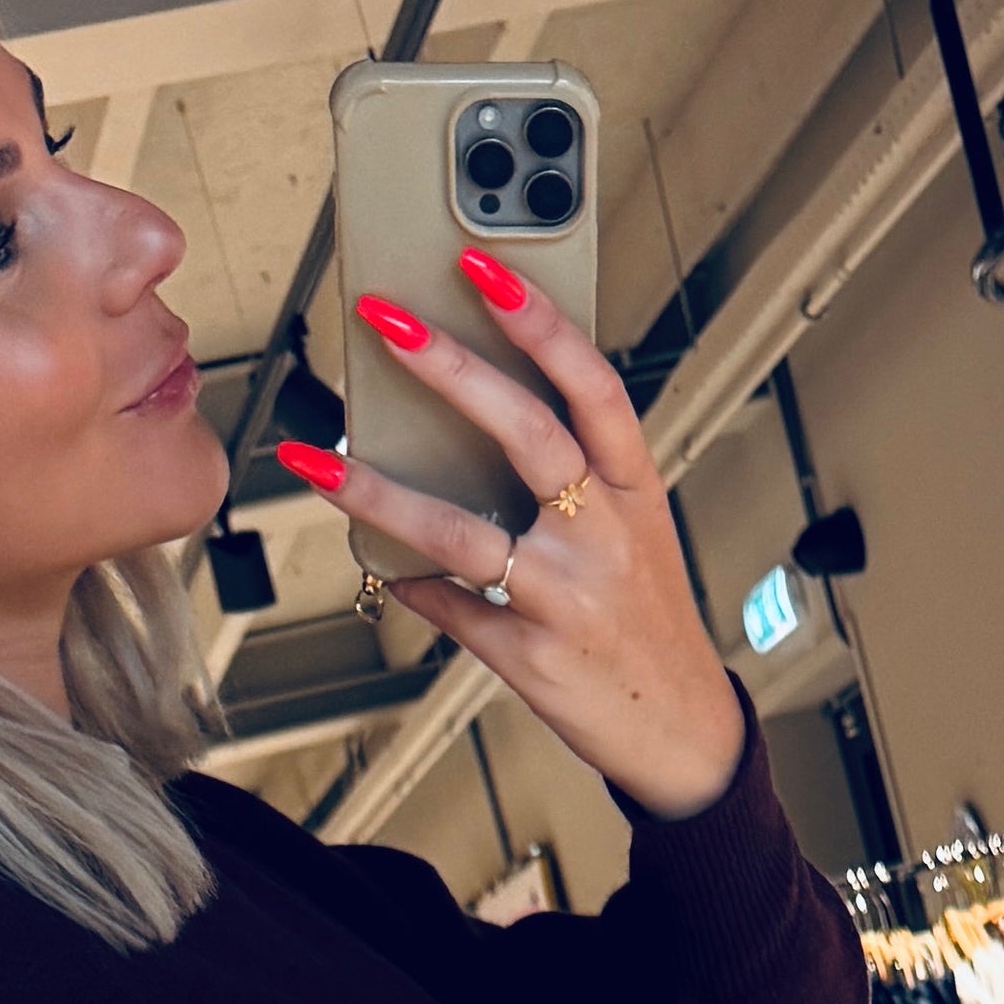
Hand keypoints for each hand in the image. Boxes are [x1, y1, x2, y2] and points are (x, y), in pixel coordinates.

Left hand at [290, 257, 744, 823]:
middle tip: (385, 319)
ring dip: (380, 494)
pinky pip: (452, 611)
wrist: (682, 733)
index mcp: (632, 492)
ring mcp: (566, 600)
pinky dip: (411, 585)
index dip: (540, 323)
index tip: (485, 269)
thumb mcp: (634, 537)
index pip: (591, 388)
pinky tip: (380, 563)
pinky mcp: (531, 658)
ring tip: (320, 461)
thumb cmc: (649, 625)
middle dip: (449, 368)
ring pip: (461, 533)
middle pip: (525, 434)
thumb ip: (575, 481)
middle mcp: (605, 538)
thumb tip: (476, 427)